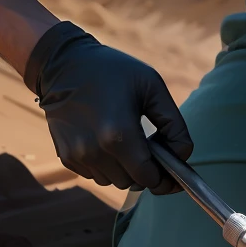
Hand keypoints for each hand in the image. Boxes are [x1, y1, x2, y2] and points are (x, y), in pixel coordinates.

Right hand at [25, 21, 192, 193]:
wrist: (63, 64)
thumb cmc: (113, 71)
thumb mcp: (152, 86)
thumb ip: (174, 124)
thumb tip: (182, 154)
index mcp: (119, 134)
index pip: (147, 178)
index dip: (163, 179)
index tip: (171, 173)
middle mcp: (95, 151)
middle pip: (131, 182)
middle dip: (144, 171)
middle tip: (149, 149)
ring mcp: (77, 156)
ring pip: (112, 181)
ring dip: (124, 169)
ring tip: (125, 141)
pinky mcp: (66, 156)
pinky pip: (94, 174)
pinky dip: (106, 165)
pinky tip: (106, 140)